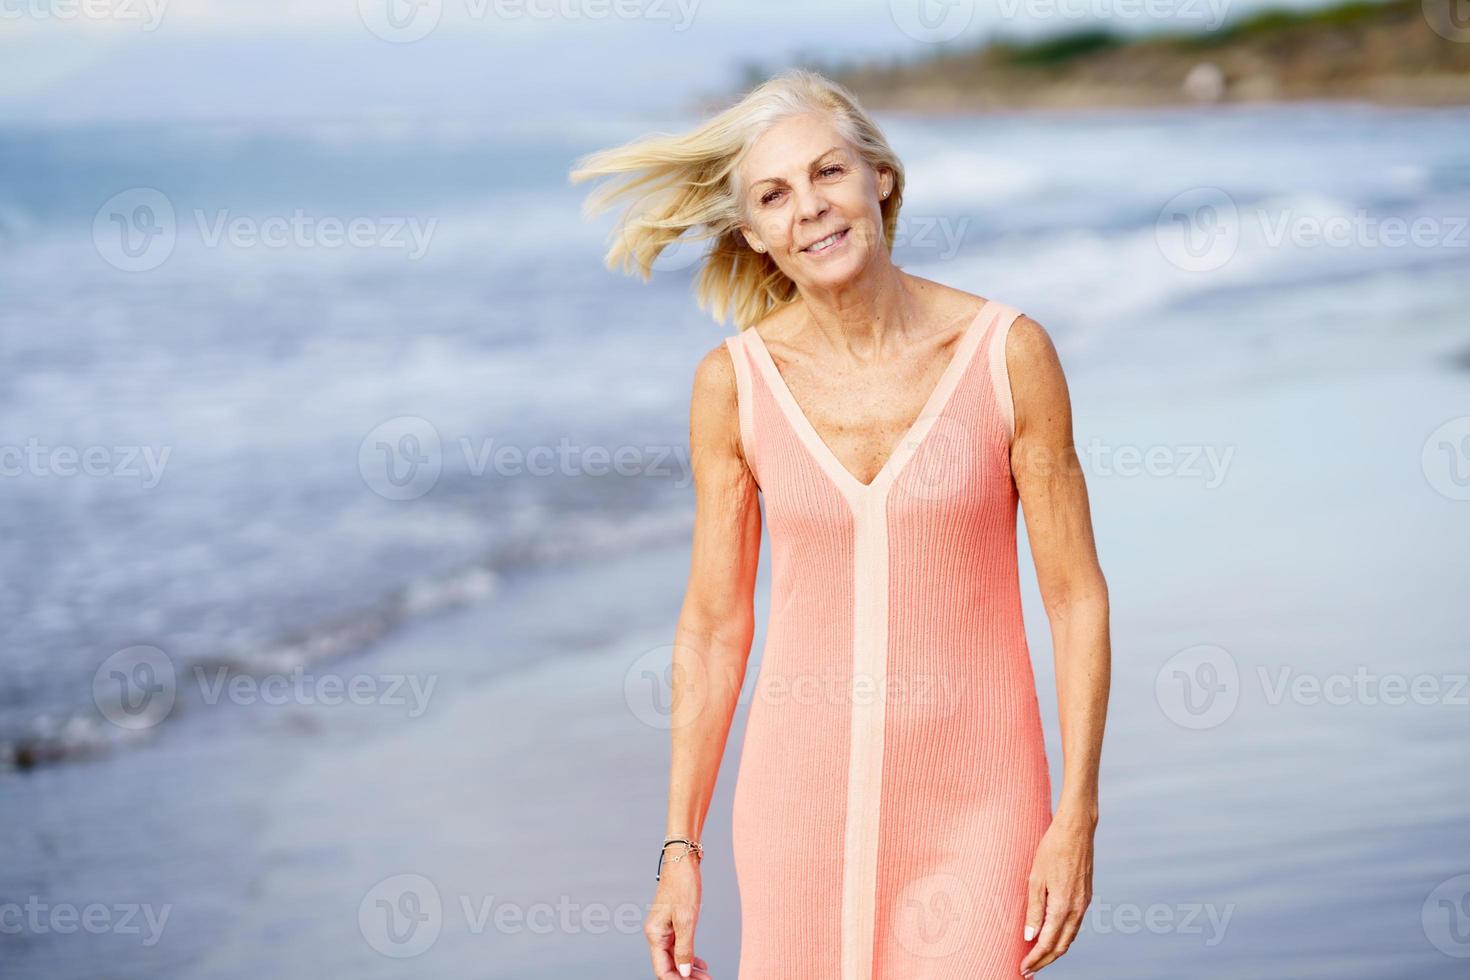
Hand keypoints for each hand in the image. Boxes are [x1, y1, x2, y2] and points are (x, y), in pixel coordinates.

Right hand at [645, 849, 712, 978]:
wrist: (683, 860)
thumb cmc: (683, 885)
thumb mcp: (686, 919)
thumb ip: (684, 948)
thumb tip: (683, 972)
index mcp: (655, 934)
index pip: (663, 969)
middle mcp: (656, 933)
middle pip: (669, 965)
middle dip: (686, 977)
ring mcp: (664, 928)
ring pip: (674, 957)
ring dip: (689, 969)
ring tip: (706, 975)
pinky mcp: (672, 922)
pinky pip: (678, 946)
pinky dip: (689, 956)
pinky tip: (701, 962)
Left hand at [1019, 811, 1094, 976]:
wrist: (1077, 830)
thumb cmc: (1052, 849)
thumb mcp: (1036, 878)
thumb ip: (1034, 909)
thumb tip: (1030, 936)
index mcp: (1063, 906)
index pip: (1048, 942)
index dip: (1035, 958)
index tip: (1023, 967)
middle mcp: (1077, 909)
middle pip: (1061, 946)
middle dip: (1045, 960)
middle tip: (1029, 969)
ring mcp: (1084, 903)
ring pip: (1070, 937)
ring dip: (1055, 951)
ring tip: (1039, 958)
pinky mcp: (1086, 896)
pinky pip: (1075, 925)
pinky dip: (1063, 937)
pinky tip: (1052, 936)